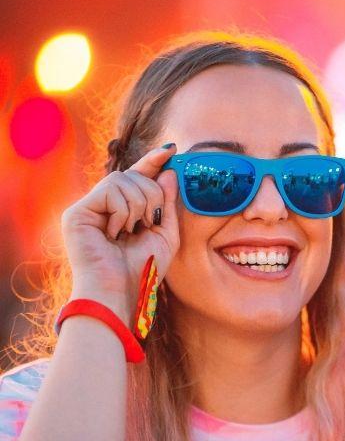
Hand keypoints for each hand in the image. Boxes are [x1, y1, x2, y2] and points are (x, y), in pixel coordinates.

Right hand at [61, 144, 180, 321]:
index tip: (172, 149)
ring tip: (131, 232)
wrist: (120, 291)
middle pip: (134, 175)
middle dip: (153, 195)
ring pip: (123, 179)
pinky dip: (123, 212)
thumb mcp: (166, 235)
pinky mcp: (77, 212)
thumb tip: (168, 171)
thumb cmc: (143, 269)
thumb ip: (168, 204)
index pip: (137, 177)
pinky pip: (110, 190)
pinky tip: (116, 233)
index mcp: (123, 210)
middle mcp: (103, 206)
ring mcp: (88, 208)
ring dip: (139, 206)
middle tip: (150, 223)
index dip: (153, 161)